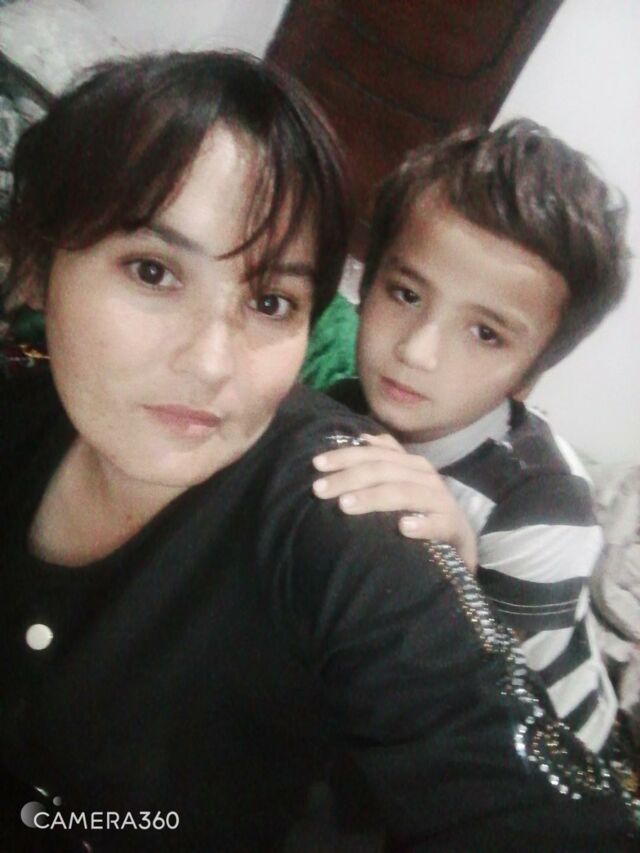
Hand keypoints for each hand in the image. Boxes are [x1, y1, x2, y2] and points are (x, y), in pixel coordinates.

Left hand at [312, 433, 477, 570]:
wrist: (460, 541)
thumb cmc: (423, 512)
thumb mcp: (404, 483)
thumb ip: (386, 460)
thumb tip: (364, 438)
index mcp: (411, 465)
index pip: (375, 454)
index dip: (345, 456)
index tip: (316, 465)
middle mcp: (427, 478)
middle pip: (384, 471)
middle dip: (349, 478)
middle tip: (319, 490)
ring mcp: (442, 503)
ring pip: (405, 493)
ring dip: (374, 498)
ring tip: (345, 505)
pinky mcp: (454, 528)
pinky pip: (439, 524)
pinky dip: (422, 525)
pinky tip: (403, 528)